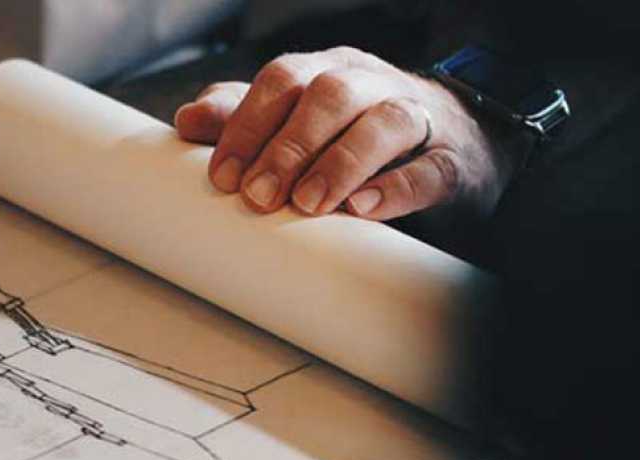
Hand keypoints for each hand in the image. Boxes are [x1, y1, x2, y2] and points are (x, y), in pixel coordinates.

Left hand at [174, 46, 518, 219]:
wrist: (453, 147)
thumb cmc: (353, 133)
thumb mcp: (296, 121)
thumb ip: (243, 117)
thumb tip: (186, 121)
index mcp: (326, 71)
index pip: (282, 80)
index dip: (247, 124)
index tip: (222, 176)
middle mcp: (371, 83)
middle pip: (329, 96)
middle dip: (288, 146)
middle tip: (258, 196)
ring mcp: (418, 118)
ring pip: (383, 121)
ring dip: (339, 163)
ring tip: (307, 204)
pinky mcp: (452, 161)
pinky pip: (430, 168)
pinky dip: (396, 188)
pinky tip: (363, 208)